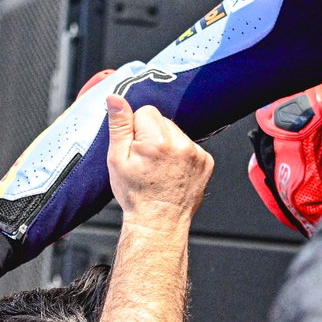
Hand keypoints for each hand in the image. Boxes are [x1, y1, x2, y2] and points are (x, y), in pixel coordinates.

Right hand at [105, 95, 212, 229]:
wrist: (158, 222)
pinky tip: (172, 171)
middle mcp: (182, 144)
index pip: (146, 111)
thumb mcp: (117, 159)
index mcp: (158, 141)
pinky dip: (180, 154)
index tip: (136, 149)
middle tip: (146, 160)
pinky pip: (189, 145)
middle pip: (162, 120)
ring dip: (167, 144)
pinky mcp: (206, 162)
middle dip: (152, 135)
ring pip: (176, 132)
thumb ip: (119, 126)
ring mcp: (197, 153)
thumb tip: (116, 99)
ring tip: (159, 167)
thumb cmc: (136, 195)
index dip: (135, 129)